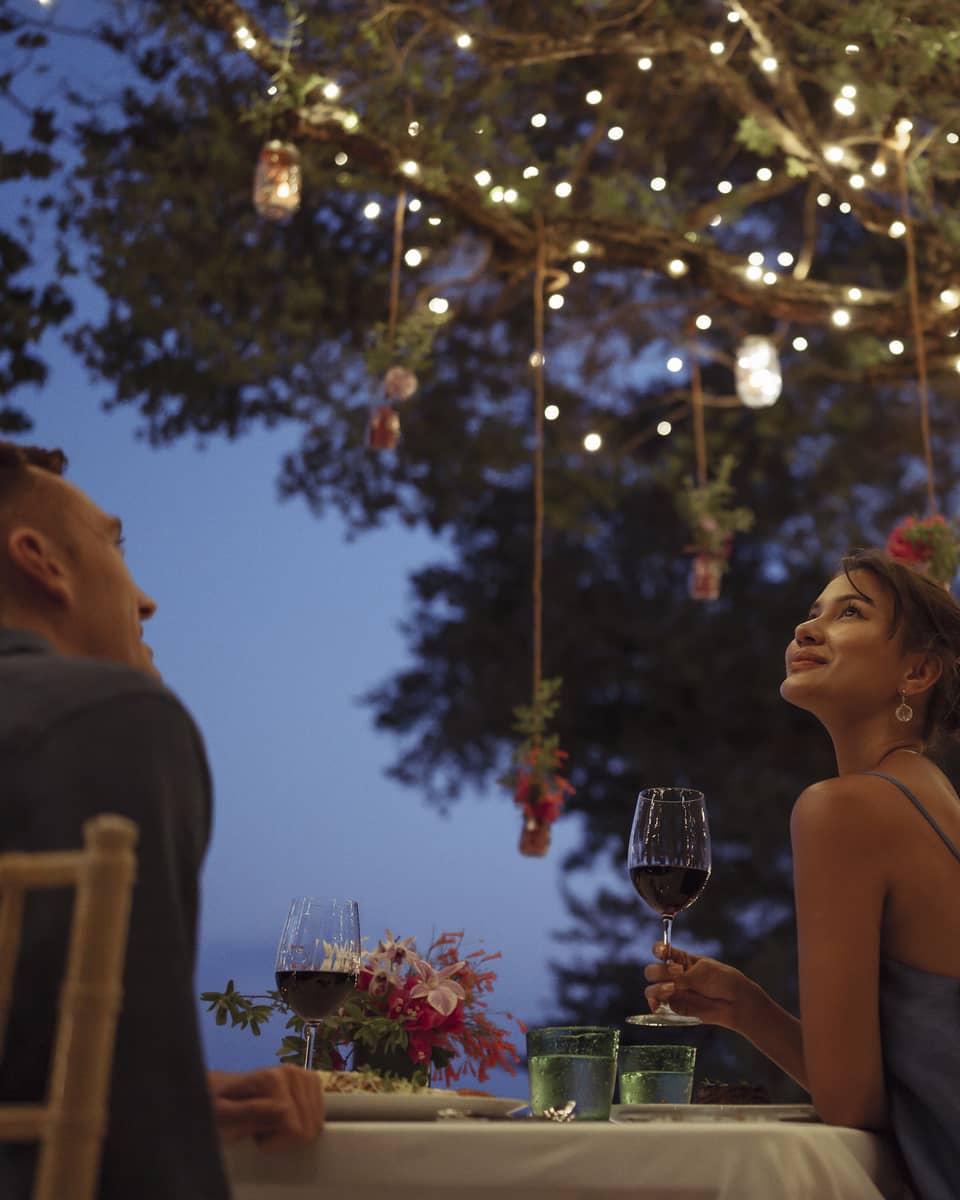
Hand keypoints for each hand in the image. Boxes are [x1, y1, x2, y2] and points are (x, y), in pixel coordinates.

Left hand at [209, 1066, 323, 1150]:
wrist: (224, 1090)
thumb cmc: (221, 1106)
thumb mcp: (224, 1115)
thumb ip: (251, 1113)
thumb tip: (283, 1110)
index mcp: (272, 1078)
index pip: (294, 1128)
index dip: (274, 1143)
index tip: (255, 1138)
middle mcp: (292, 1072)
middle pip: (309, 1127)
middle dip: (285, 1138)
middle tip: (263, 1131)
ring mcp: (304, 1075)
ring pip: (316, 1123)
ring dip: (294, 1131)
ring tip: (272, 1123)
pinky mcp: (311, 1081)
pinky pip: (319, 1115)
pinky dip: (304, 1123)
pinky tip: (285, 1118)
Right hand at [643, 941, 749, 1030]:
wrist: (735, 1001)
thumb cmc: (721, 980)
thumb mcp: (703, 971)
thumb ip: (684, 977)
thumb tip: (668, 985)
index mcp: (679, 960)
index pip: (661, 951)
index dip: (658, 950)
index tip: (662, 952)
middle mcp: (672, 975)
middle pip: (652, 971)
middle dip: (660, 971)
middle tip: (678, 973)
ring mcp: (672, 992)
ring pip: (651, 990)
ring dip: (657, 989)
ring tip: (672, 989)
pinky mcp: (674, 1008)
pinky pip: (657, 1007)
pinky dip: (654, 1006)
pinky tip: (659, 1005)